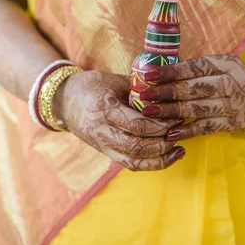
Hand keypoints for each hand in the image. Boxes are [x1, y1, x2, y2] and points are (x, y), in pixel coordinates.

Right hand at [54, 70, 185, 170]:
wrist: (63, 100)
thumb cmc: (92, 85)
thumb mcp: (114, 80)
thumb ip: (140, 89)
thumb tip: (169, 93)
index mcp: (104, 109)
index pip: (136, 125)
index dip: (160, 125)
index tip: (178, 117)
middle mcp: (100, 131)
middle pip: (136, 146)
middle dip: (163, 142)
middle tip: (181, 131)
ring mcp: (101, 145)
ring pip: (133, 161)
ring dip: (160, 158)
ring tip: (179, 149)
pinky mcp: (105, 152)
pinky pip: (129, 164)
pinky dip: (151, 164)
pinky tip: (168, 157)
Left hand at [139, 54, 244, 140]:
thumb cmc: (231, 78)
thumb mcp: (221, 65)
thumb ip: (196, 69)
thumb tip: (158, 73)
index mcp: (228, 63)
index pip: (196, 67)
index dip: (171, 71)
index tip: (149, 75)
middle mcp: (234, 82)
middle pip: (196, 88)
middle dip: (167, 92)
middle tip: (145, 96)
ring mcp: (235, 104)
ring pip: (199, 108)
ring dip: (173, 112)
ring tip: (151, 113)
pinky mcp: (234, 123)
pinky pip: (207, 127)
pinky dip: (188, 131)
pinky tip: (171, 133)